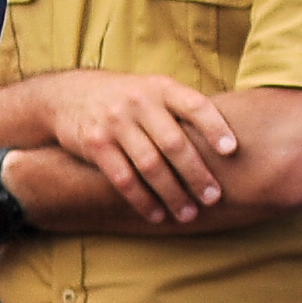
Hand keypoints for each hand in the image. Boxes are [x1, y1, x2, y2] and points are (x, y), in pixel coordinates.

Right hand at [18, 70, 238, 223]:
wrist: (69, 95)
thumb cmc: (130, 99)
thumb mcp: (155, 91)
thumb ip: (184, 110)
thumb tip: (232, 142)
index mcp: (162, 88)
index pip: (195, 105)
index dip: (215, 127)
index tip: (232, 151)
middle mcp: (140, 103)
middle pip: (174, 143)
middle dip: (196, 174)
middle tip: (213, 198)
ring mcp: (116, 123)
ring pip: (150, 165)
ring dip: (172, 194)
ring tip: (188, 214)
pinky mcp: (95, 144)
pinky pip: (123, 178)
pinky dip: (142, 200)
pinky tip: (157, 214)